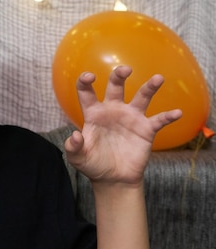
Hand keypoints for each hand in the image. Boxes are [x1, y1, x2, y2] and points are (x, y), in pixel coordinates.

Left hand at [64, 66, 181, 185]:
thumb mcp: (77, 157)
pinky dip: (168, 116)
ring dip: (149, 87)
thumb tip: (75, 135)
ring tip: (158, 78)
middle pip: (115, 87)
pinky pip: (159, 120)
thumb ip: (73, 146)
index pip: (87, 92)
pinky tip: (176, 112)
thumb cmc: (93, 164)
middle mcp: (112, 110)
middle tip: (125, 69)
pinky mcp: (145, 130)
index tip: (89, 76)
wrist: (113, 179)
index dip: (85, 81)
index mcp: (94, 113)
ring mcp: (130, 118)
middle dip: (119, 76)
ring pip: (141, 97)